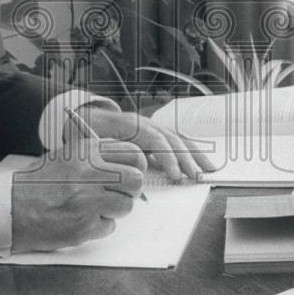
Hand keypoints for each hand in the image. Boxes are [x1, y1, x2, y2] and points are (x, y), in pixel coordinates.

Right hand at [11, 137, 145, 251]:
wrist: (12, 207)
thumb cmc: (40, 182)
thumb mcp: (69, 156)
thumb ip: (99, 156)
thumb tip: (131, 164)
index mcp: (87, 151)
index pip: (133, 153)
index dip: (137, 165)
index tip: (131, 172)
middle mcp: (90, 172)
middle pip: (136, 180)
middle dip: (130, 190)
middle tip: (116, 193)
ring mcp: (88, 200)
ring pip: (126, 206)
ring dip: (114, 210)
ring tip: (92, 207)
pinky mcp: (84, 226)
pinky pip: (109, 226)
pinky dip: (99, 226)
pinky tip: (80, 219)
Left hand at [71, 107, 217, 181]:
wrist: (86, 116)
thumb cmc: (85, 131)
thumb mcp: (88, 140)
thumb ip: (104, 154)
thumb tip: (122, 172)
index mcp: (130, 124)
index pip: (155, 139)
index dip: (167, 157)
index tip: (175, 175)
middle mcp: (145, 123)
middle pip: (171, 139)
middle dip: (186, 159)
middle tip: (196, 178)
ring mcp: (152, 127)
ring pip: (178, 139)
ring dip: (194, 154)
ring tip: (208, 171)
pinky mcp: (156, 133)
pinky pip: (177, 141)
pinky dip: (191, 151)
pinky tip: (201, 162)